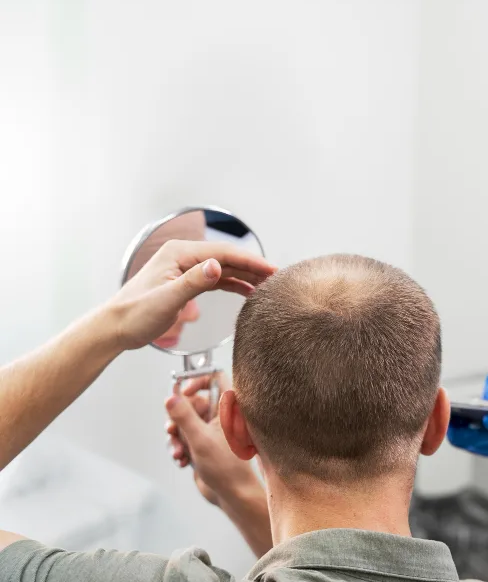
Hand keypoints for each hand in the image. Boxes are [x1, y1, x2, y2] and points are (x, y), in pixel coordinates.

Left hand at [108, 239, 275, 350]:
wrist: (115, 328)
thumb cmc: (134, 314)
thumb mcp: (166, 299)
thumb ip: (194, 282)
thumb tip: (218, 266)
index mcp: (179, 254)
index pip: (224, 253)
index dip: (251, 261)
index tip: (272, 269)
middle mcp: (183, 257)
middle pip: (227, 258)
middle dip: (253, 267)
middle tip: (278, 278)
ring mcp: (185, 269)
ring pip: (224, 268)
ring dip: (246, 275)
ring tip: (268, 285)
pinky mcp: (185, 282)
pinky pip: (216, 279)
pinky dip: (234, 283)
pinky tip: (248, 291)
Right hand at [165, 373, 261, 507]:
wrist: (232, 495)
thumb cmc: (225, 467)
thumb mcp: (200, 439)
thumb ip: (184, 416)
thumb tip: (171, 397)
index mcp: (228, 408)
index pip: (215, 377)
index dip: (197, 380)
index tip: (184, 392)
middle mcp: (220, 416)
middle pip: (191, 402)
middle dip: (177, 418)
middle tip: (172, 430)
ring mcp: (210, 430)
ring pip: (184, 422)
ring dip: (176, 437)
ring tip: (179, 452)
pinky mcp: (202, 445)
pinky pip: (184, 438)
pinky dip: (179, 447)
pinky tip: (182, 461)